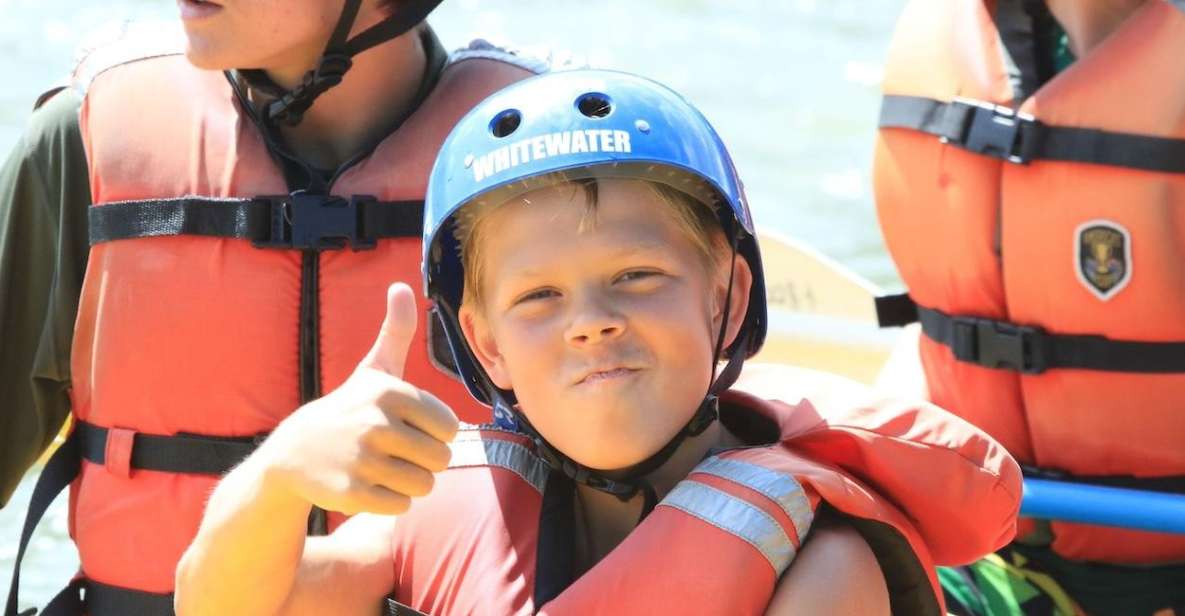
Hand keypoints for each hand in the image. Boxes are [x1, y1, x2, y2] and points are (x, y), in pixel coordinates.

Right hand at [261, 283, 458, 514]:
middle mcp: (376, 425)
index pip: (449, 427)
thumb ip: (396, 331)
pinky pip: (402, 506)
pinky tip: (369, 485)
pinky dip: (391, 501)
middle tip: (396, 452)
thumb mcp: (372, 370)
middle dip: (424, 460)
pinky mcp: (353, 495)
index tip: (409, 428)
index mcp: (390, 393)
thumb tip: (403, 286)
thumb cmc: (347, 409)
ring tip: (383, 468)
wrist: (292, 454)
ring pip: (424, 485)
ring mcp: (363, 462)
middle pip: (440, 459)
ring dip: (409, 482)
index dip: (434, 433)